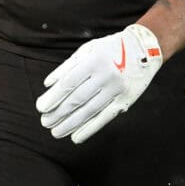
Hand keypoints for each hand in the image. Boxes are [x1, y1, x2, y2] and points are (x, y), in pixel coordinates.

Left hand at [36, 24, 162, 144]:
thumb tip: (48, 84)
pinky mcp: (125, 101)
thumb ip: (67, 66)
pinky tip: (75, 136)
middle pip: (77, 99)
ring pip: (89, 111)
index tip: (40, 107)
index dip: (53, 97)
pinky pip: (104, 118)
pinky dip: (89, 129)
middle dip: (58, 113)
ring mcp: (117, 90)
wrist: (144, 49)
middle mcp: (106, 75)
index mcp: (94, 60)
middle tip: (45, 122)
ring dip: (70, 124)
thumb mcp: (88, 49)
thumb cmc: (110, 49)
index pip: (69, 82)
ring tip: (55, 131)